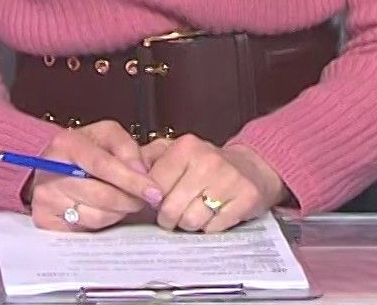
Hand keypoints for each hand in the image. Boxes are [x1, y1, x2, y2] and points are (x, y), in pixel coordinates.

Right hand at [26, 120, 165, 232]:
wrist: (53, 166)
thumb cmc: (85, 151)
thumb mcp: (106, 138)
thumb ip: (128, 149)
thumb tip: (144, 172)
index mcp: (67, 143)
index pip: (104, 165)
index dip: (132, 180)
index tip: (154, 191)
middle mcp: (51, 170)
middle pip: (102, 195)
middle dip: (130, 199)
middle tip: (145, 199)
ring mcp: (45, 197)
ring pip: (97, 216)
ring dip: (119, 212)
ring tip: (125, 202)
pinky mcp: (44, 219)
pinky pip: (86, 228)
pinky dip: (104, 221)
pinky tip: (107, 211)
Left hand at [140, 134, 287, 232]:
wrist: (251, 168)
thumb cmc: (206, 165)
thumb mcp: (177, 153)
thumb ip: (148, 159)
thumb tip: (125, 173)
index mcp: (186, 147)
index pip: (153, 187)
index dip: (153, 200)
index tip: (160, 199)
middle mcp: (207, 160)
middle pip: (170, 209)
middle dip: (170, 217)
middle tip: (176, 212)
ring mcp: (229, 179)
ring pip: (191, 222)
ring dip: (190, 224)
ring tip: (195, 211)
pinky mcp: (246, 198)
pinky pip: (214, 228)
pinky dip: (210, 227)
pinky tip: (214, 214)